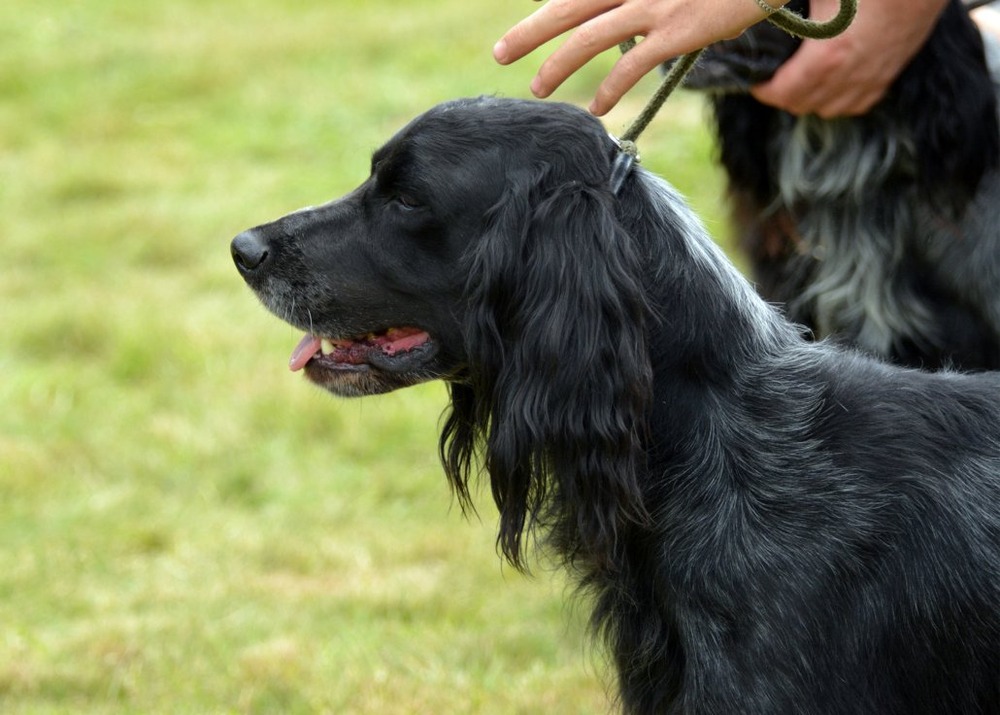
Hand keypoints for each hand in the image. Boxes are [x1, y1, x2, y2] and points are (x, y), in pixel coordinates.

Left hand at [494, 0, 784, 115]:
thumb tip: (628, 18)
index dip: (550, 10)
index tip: (529, 27)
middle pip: (566, 6)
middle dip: (528, 32)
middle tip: (500, 53)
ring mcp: (653, 4)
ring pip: (588, 38)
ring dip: (557, 66)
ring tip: (538, 88)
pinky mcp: (676, 30)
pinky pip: (631, 66)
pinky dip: (609, 90)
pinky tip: (595, 109)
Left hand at [750, 0, 947, 116]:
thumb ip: (787, 11)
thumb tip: (758, 11)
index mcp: (825, 58)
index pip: (782, 94)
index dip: (762, 89)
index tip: (755, 80)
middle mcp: (847, 78)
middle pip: (802, 105)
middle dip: (782, 95)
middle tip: (774, 78)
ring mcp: (870, 80)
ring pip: (829, 110)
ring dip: (810, 100)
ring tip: (799, 82)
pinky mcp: (889, 76)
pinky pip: (858, 104)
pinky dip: (840, 100)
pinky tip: (833, 83)